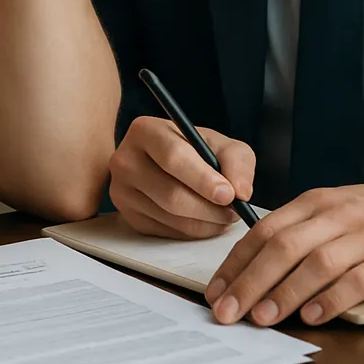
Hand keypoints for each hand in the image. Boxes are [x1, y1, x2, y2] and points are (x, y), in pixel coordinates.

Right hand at [109, 115, 255, 238]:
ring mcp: (122, 190)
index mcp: (145, 131)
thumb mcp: (221, 144)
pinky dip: (191, 231)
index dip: (203, 179)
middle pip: (170, 194)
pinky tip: (204, 220)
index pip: (173, 158)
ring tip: (224, 215)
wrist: (168, 163)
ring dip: (204, 222)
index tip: (228, 195)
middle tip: (233, 211)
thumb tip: (241, 192)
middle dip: (209, 208)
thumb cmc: (196, 151)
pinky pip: (164, 232)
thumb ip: (237, 162)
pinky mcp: (128, 216)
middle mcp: (125, 160)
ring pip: (169, 216)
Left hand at [204, 178, 363, 325]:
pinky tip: (312, 316)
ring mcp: (363, 237)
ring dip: (285, 293)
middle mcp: (334, 216)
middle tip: (229, 311)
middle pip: (283, 247)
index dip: (236, 263)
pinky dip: (331, 300)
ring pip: (316, 264)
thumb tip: (248, 271)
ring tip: (263, 317)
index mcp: (311, 203)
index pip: (263, 231)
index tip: (217, 291)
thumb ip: (294, 234)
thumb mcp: (327, 212)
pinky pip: (357, 281)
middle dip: (250, 282)